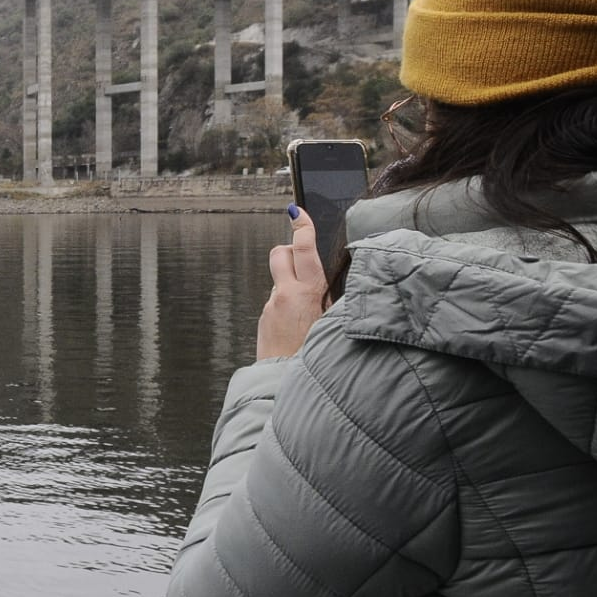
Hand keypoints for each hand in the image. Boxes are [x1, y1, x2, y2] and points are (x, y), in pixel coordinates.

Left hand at [256, 206, 326, 359]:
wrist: (281, 386)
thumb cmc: (314, 359)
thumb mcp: (333, 324)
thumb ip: (334, 300)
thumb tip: (333, 284)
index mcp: (305, 294)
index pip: (303, 250)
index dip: (302, 227)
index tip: (297, 210)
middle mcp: (282, 297)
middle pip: (281, 253)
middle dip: (292, 250)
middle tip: (306, 261)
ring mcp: (270, 308)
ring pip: (281, 281)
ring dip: (293, 284)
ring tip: (311, 310)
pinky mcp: (263, 320)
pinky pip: (278, 302)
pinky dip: (289, 305)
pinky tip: (300, 325)